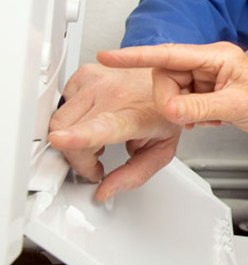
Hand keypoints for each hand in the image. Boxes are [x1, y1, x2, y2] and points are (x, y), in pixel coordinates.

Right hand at [48, 64, 181, 202]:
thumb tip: (104, 191)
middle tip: (96, 161)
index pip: (104, 127)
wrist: (170, 79)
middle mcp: (116, 94)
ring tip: (97, 139)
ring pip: (60, 122)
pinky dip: (72, 119)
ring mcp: (99, 81)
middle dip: (78, 158)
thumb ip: (134, 175)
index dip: (79, 137)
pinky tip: (93, 119)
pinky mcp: (85, 74)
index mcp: (136, 116)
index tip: (61, 140)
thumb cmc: (165, 112)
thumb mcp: (162, 150)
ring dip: (72, 139)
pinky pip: (62, 105)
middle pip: (69, 135)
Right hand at [95, 42, 247, 170]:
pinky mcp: (205, 93)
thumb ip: (200, 107)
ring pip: (171, 93)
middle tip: (191, 115)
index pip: (168, 55)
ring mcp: (206, 79)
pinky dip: (191, 115)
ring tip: (209, 117)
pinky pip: (182, 103)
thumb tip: (172, 108)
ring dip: (184, 110)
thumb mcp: (236, 107)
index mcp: (216, 56)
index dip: (136, 56)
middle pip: (165, 78)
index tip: (109, 55)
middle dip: (171, 100)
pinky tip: (212, 119)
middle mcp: (208, 63)